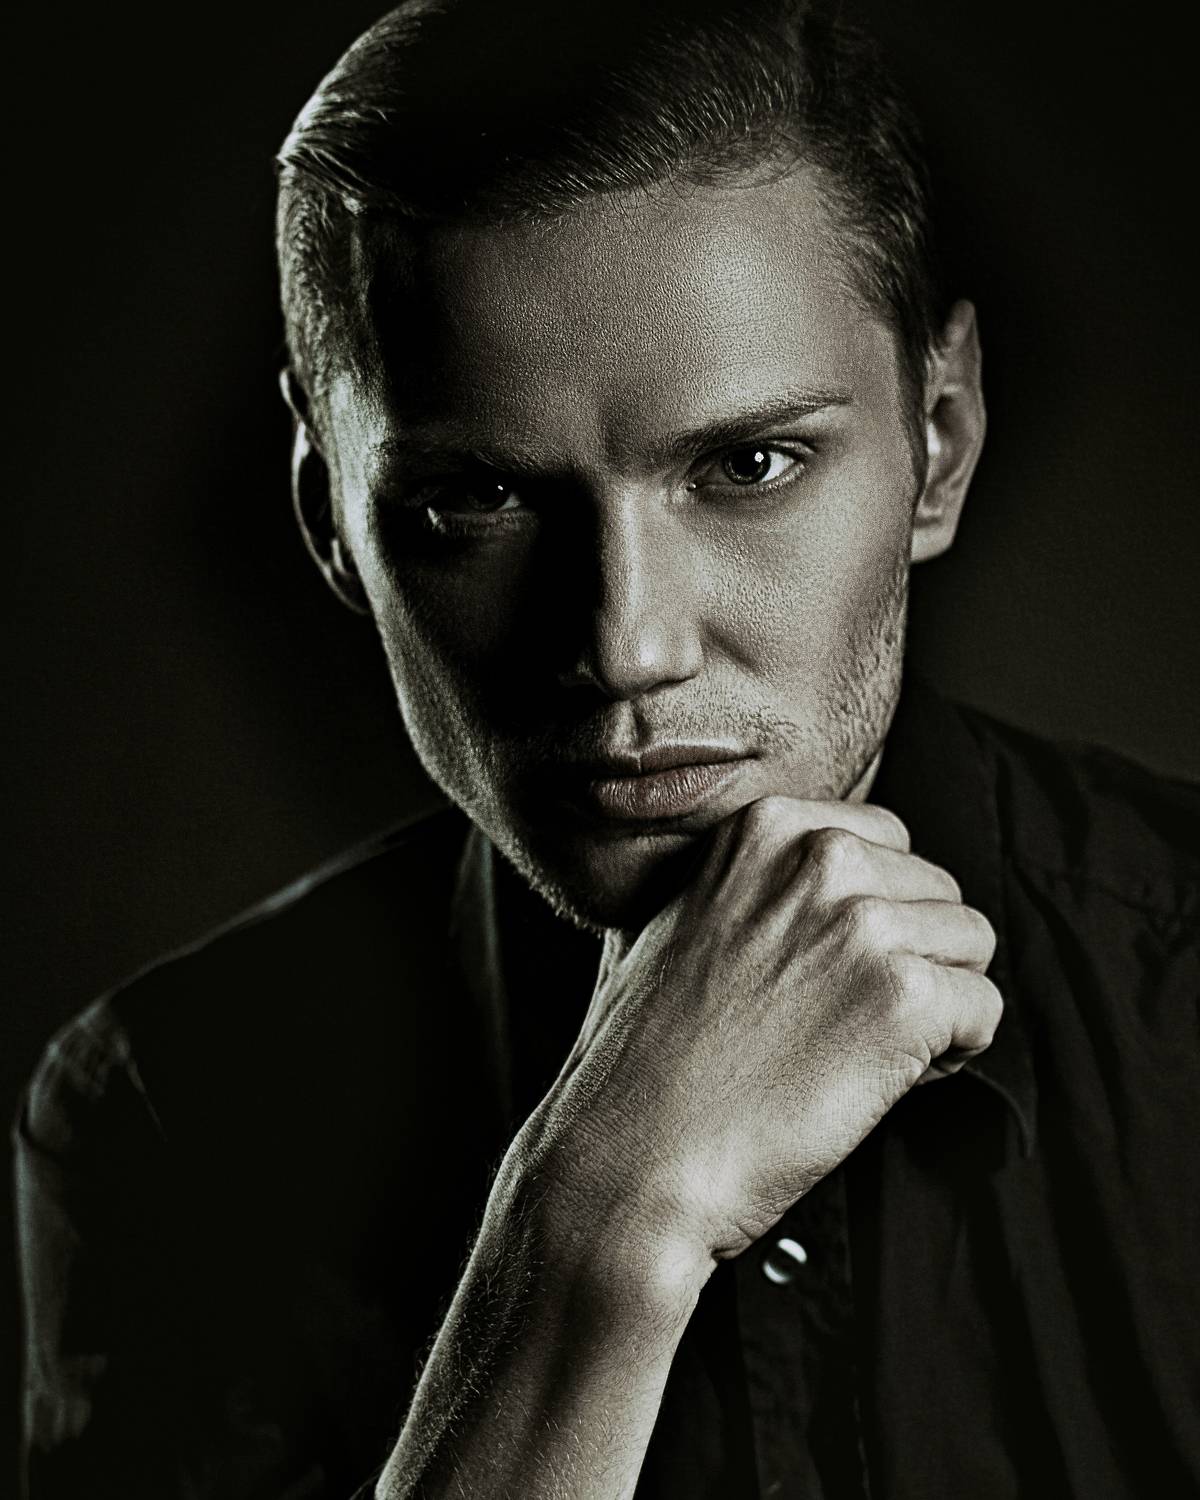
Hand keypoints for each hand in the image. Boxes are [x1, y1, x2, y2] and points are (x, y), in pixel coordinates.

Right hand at [516, 795, 1000, 1282]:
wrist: (633, 1157)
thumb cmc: (646, 1056)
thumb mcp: (676, 918)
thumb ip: (750, 879)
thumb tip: (817, 872)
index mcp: (765, 826)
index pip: (888, 843)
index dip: (872, 916)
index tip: (829, 971)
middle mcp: (820, 857)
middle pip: (936, 892)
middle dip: (910, 957)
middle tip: (842, 1022)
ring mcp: (864, 924)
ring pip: (971, 946)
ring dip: (936, 1005)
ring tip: (858, 1052)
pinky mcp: (905, 998)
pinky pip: (983, 1011)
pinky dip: (950, 1055)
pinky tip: (877, 1081)